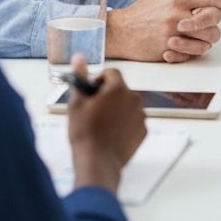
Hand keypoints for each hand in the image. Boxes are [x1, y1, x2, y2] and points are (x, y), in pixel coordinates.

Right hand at [67, 55, 145, 192]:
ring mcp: (141, 115)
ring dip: (117, 109)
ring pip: (128, 104)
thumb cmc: (85, 133)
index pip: (112, 72)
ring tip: (102, 125)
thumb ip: (80, 77)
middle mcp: (134, 98)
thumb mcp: (77, 103)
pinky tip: (112, 134)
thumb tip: (79, 58)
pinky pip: (134, 120)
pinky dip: (125, 123)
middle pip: (120, 89)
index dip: (100, 80)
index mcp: (118, 89)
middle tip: (94, 111)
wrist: (98, 163)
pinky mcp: (144, 130)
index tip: (92, 92)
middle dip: (108, 95)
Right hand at [106, 0, 220, 62]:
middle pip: (213, 18)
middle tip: (214, 21)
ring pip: (207, 38)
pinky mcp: (170, 51)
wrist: (120, 31)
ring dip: (208, 36)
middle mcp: (178, 17)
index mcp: (178, 0)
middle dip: (217, 19)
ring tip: (201, 34)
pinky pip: (195, 53)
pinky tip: (191, 44)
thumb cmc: (141, 11)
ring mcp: (174, 35)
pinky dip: (197, 49)